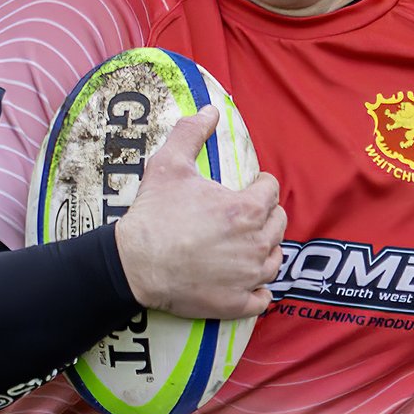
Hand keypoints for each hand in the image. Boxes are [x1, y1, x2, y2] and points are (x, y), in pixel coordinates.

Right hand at [111, 108, 286, 322]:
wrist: (134, 264)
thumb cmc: (153, 215)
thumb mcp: (168, 165)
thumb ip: (191, 133)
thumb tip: (209, 110)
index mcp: (246, 209)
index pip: (271, 191)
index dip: (260, 186)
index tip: (250, 188)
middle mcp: (255, 244)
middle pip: (279, 225)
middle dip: (266, 218)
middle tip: (248, 217)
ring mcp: (247, 276)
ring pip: (275, 261)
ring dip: (266, 251)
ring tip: (250, 248)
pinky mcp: (235, 303)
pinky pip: (262, 298)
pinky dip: (259, 291)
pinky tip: (249, 284)